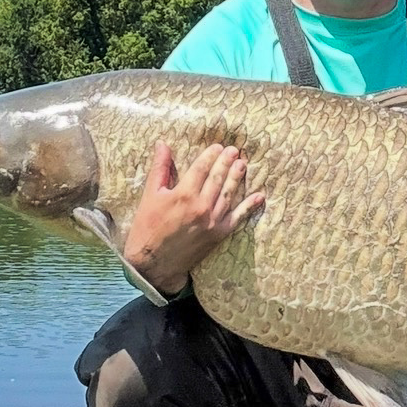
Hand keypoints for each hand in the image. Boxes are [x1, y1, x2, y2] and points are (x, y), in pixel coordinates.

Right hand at [122, 142, 264, 297]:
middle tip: (234, 151)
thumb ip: (159, 168)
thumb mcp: (150, 195)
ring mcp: (212, 221)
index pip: (201, 168)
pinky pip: (237, 217)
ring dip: (237, 177)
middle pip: (218, 178)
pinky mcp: (219, 234)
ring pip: (229, 194)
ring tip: (243, 164)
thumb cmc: (148, 227)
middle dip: (227, 162)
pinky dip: (249, 207)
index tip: (218, 146)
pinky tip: (258, 196)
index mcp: (183, 194)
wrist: (154, 262)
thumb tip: (162, 144)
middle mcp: (201, 206)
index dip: (210, 155)